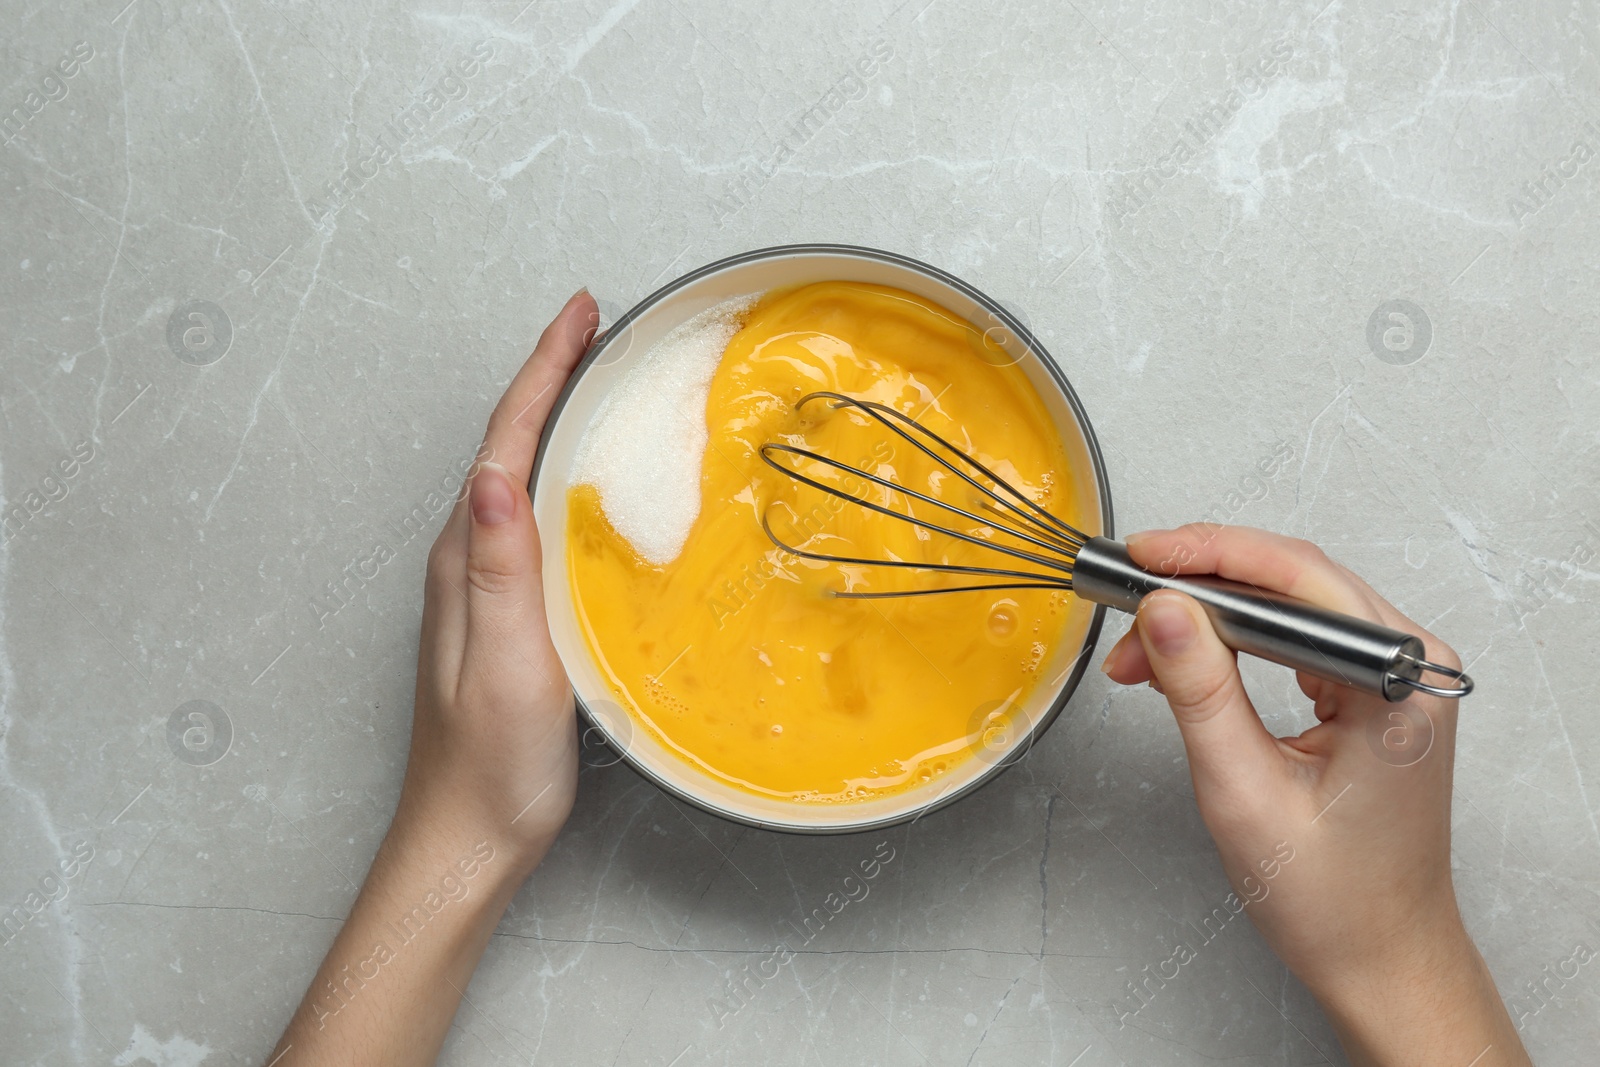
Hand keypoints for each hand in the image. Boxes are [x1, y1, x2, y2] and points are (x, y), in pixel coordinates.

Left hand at [268, 289, 597, 1066]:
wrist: (469, 839)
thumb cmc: (491, 765)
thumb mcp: (504, 667)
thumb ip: (498, 573)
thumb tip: (495, 474)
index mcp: (468, 560)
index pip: (505, 443)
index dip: (543, 371)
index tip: (580, 312)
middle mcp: (470, 561)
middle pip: (511, 445)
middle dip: (552, 376)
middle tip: (600, 327)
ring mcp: (487, 588)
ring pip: (525, 478)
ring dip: (558, 421)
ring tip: (601, 380)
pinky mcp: (512, 614)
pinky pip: (541, 521)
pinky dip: (568, 478)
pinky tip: (596, 486)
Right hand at [1101, 525, 1529, 1066]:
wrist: (1379, 957)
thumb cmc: (1335, 899)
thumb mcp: (1244, 791)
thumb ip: (1200, 691)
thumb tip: (1163, 610)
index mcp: (1400, 685)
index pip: (1297, 579)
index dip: (1209, 558)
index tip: (1143, 559)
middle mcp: (1411, 666)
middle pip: (1291, 581)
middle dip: (1196, 589)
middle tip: (1126, 599)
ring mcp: (1393, 676)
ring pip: (1285, 606)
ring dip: (1206, 618)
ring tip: (1139, 652)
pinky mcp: (1368, 689)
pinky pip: (1292, 638)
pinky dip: (1230, 643)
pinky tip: (1182, 659)